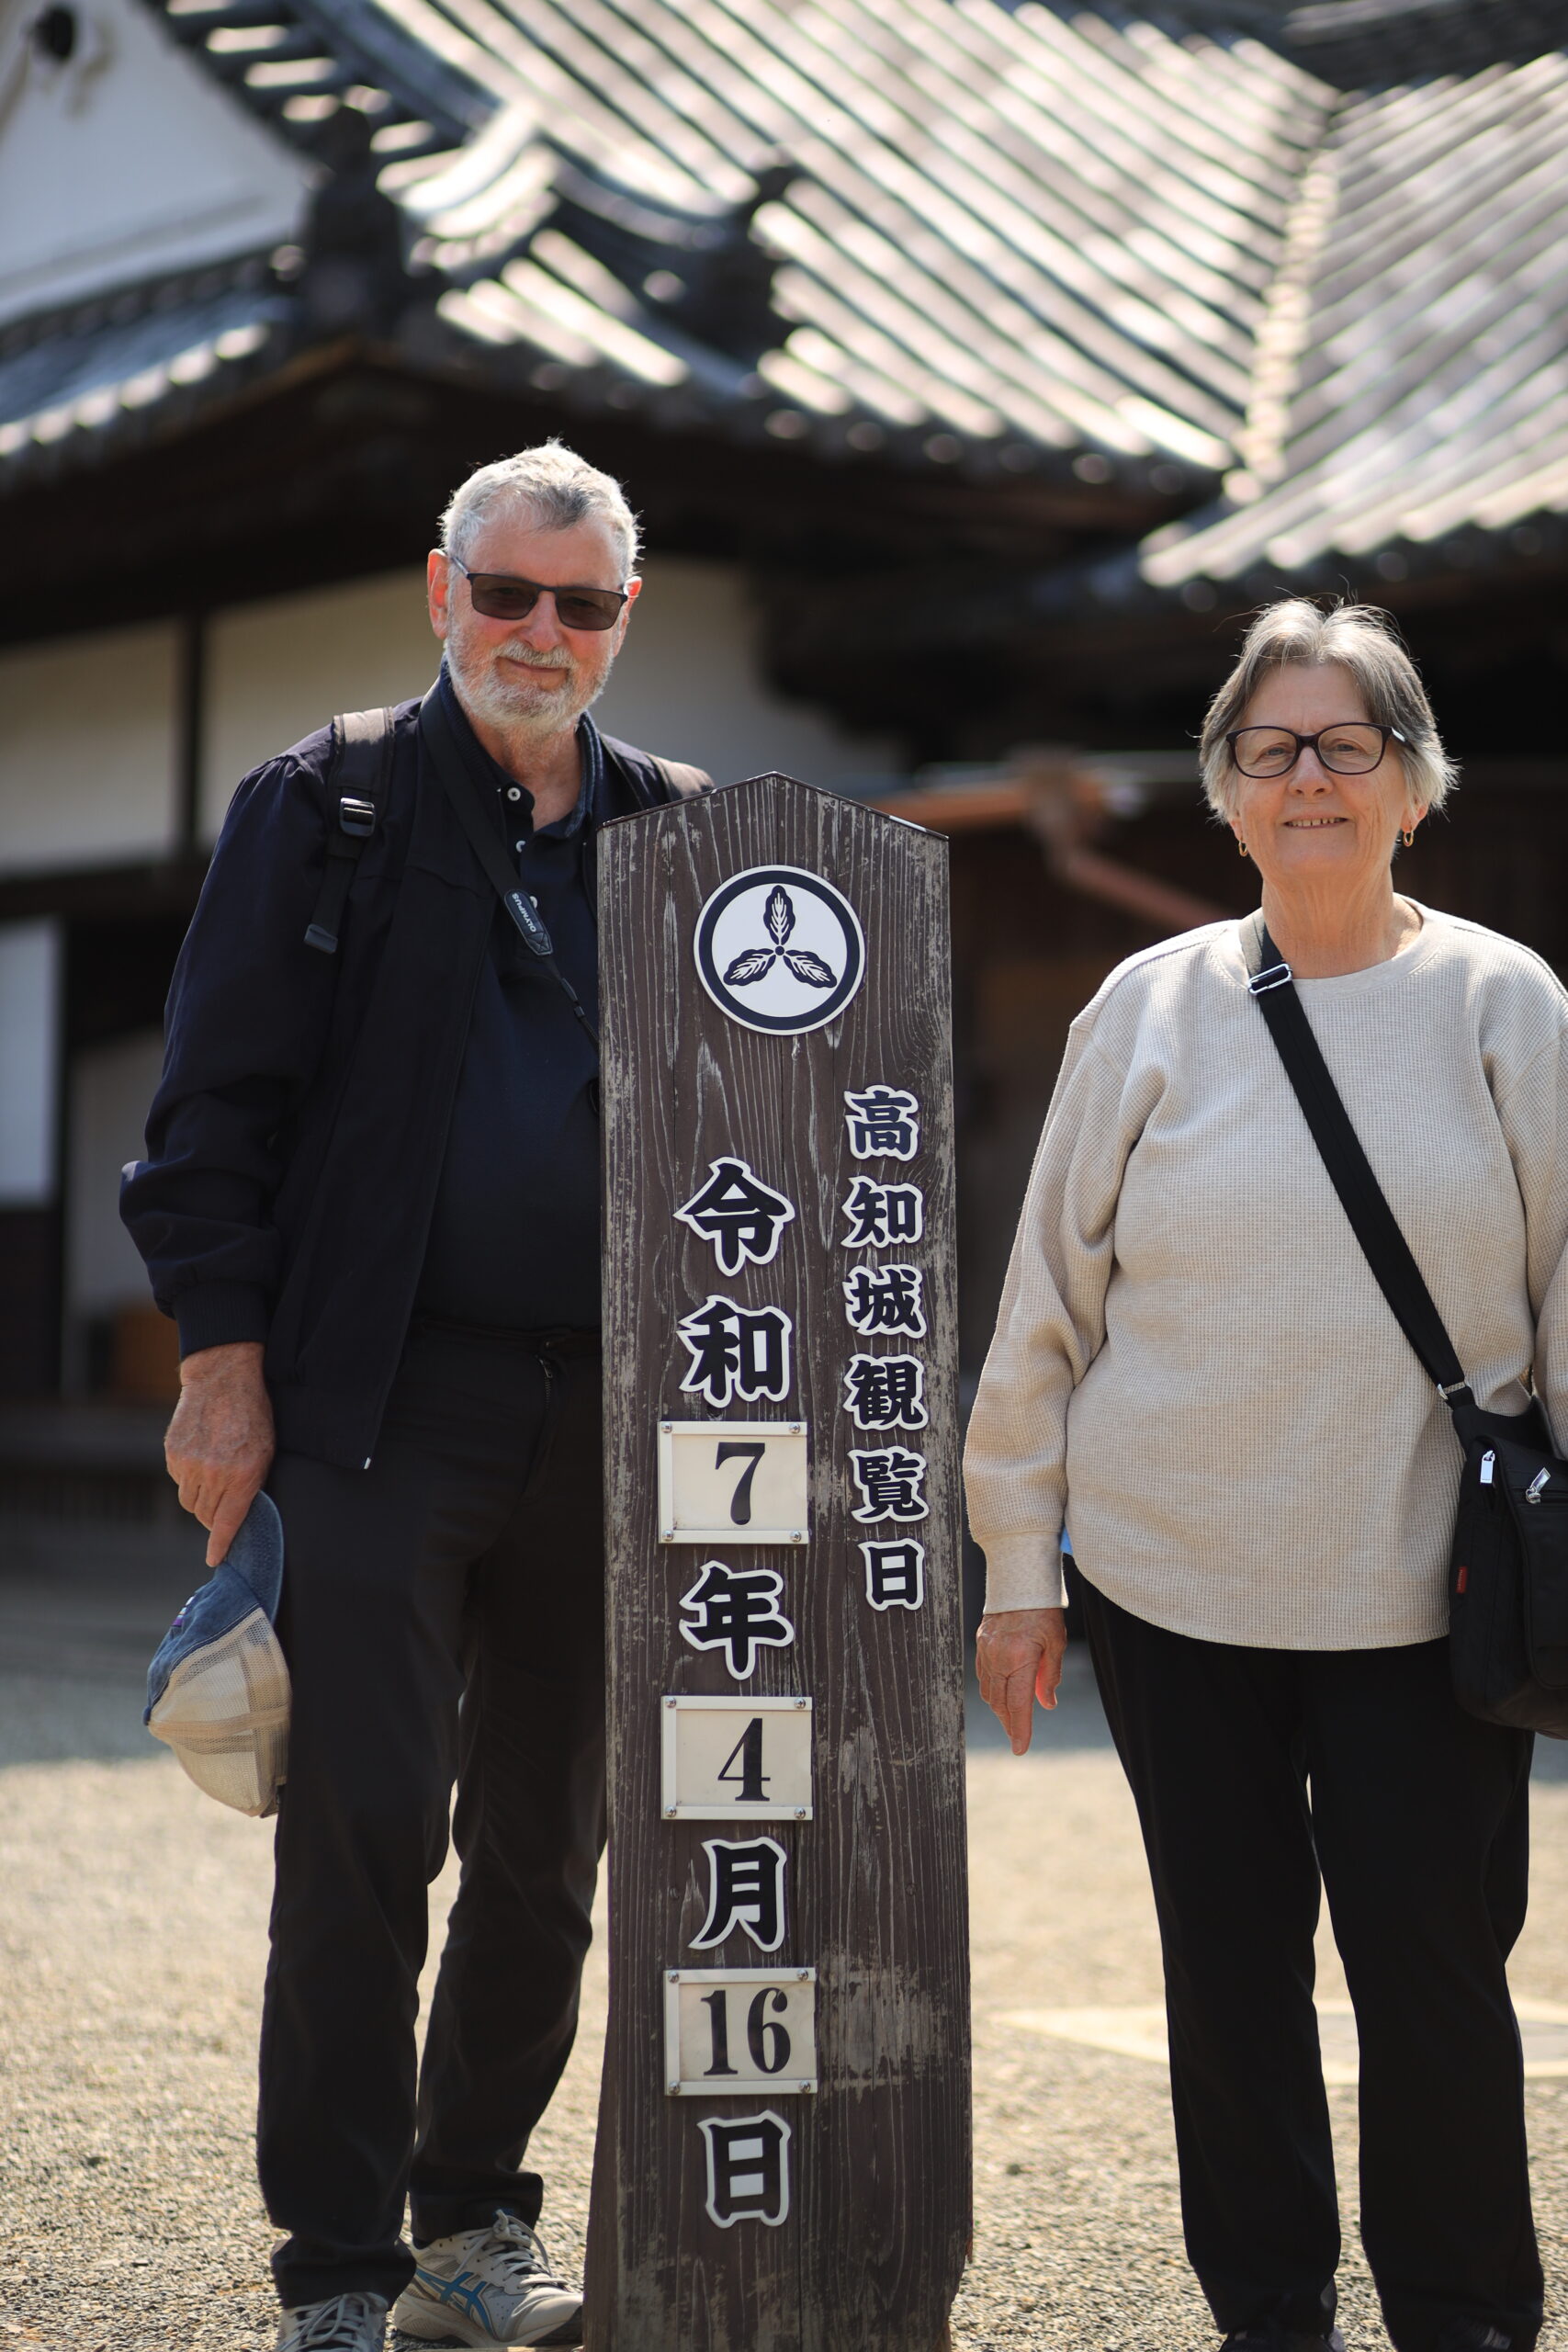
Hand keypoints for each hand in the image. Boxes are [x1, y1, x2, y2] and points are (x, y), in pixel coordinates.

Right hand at [164, 1342, 274, 1567]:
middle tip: (224, 1502)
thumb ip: (252, 1484)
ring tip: (214, 1475)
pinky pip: (179, 1481)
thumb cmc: (253, 1414)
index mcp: (242, 1475)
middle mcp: (214, 1474)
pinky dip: (189, 1478)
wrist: (222, 1378)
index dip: (220, 1545)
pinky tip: (202, 1458)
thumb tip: (239, 1516)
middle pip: (207, 1516)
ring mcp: (189, 1464)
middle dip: (215, 1516)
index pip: (228, 1522)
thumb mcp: (266, 1451)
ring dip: (201, 1498)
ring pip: (190, 1502)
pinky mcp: (172, 1454)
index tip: (214, 1560)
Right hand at [976, 1607, 1068, 1755]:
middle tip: (1018, 1737)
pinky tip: (1003, 1693)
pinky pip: (983, 1675)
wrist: (1019, 1579)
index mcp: (1019, 1658)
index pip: (1018, 1704)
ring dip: (1000, 1708)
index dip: (1020, 1729)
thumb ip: (1049, 1675)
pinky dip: (993, 1690)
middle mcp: (998, 1657)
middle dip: (1009, 1723)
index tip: (1020, 1749)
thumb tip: (1047, 1703)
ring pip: (988, 1691)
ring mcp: (986, 1650)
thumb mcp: (1055, 1642)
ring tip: (1013, 1718)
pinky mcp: (980, 1643)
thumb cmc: (1043, 1610)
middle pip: (1000, 1702)